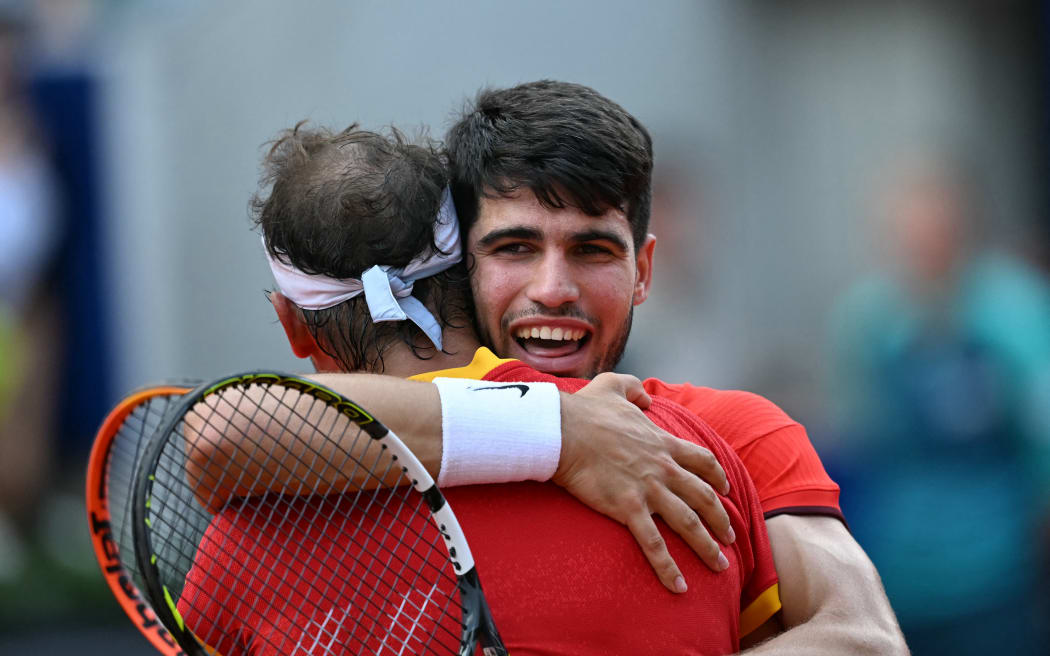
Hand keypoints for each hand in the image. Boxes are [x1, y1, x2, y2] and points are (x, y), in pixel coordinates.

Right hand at [553, 372, 733, 592]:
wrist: (563, 430)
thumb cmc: (584, 410)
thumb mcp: (614, 386)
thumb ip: (634, 388)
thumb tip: (646, 396)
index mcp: (662, 442)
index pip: (703, 461)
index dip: (718, 476)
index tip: (726, 489)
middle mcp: (663, 468)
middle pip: (704, 497)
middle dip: (721, 519)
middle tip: (730, 536)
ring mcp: (649, 490)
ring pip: (689, 523)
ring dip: (707, 547)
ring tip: (720, 566)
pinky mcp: (628, 509)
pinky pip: (654, 544)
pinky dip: (669, 568)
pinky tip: (680, 587)